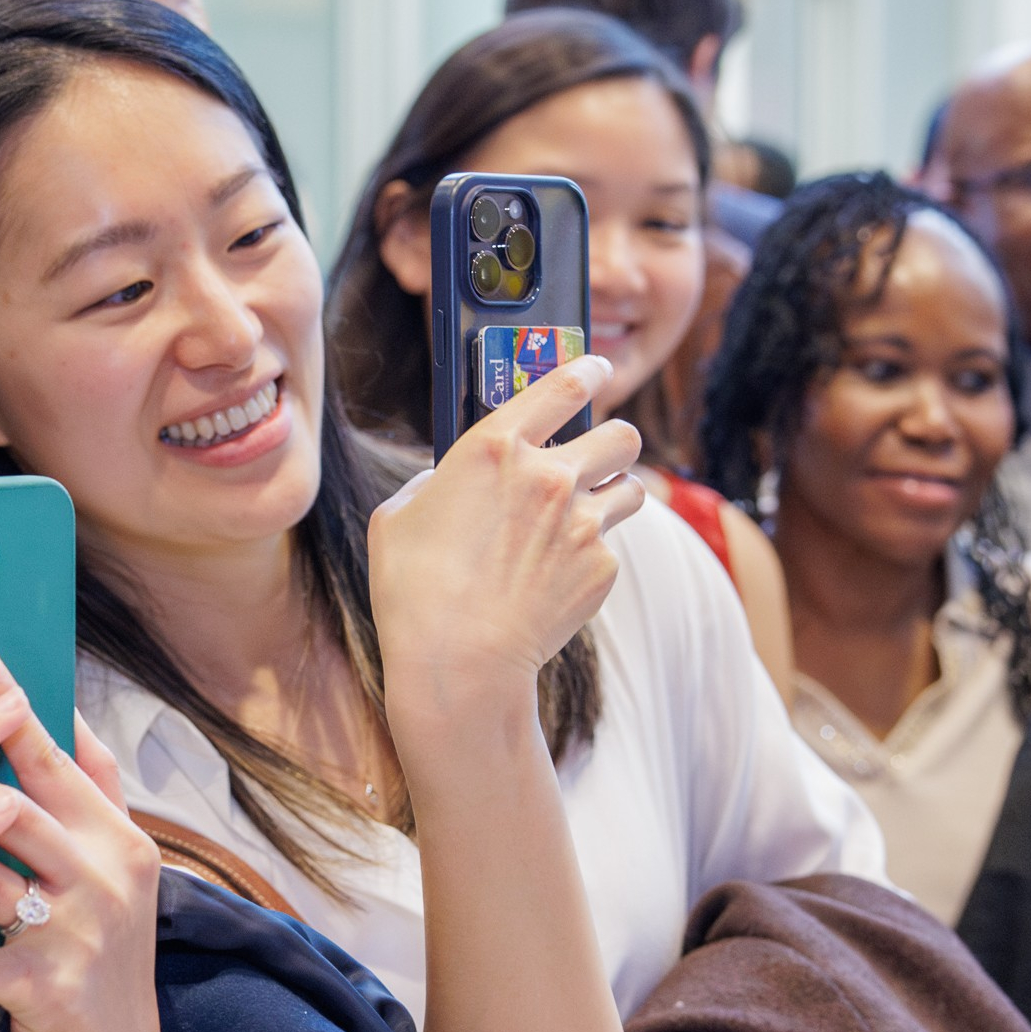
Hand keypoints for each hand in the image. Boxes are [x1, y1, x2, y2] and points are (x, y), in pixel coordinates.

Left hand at [0, 651, 161, 1031]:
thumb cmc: (94, 955)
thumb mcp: (109, 871)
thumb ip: (87, 799)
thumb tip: (63, 713)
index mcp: (117, 837)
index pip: (61, 759)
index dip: (16, 709)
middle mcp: (106, 876)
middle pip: (16, 808)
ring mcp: (79, 933)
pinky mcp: (48, 989)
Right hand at [369, 352, 642, 739]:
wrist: (459, 662)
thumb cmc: (414, 589)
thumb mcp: (398, 517)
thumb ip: (433, 482)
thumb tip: (450, 478)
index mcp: (495, 448)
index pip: (563, 384)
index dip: (586, 370)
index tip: (595, 369)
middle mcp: (550, 476)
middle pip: (621, 433)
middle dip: (613, 439)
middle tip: (595, 454)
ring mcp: (584, 524)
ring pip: (632, 487)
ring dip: (611, 493)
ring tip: (579, 517)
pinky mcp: (602, 568)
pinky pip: (610, 547)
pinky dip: (589, 555)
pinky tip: (552, 576)